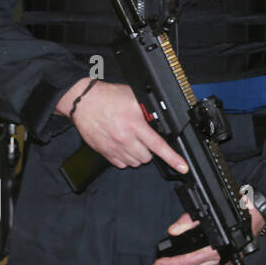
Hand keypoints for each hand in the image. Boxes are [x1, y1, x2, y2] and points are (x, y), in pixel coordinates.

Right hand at [58, 79, 188, 172]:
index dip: (172, 158)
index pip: (157, 145)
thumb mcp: (134, 98)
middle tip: (145, 138)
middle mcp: (124, 138)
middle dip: (150, 150)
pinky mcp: (103, 152)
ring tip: (134, 141)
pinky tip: (124, 146)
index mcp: (134, 124)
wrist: (83, 102)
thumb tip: (161, 119)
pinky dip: (126, 159)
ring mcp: (113, 147)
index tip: (182, 167)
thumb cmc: (109, 97)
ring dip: (138, 155)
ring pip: (135, 163)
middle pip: (147, 157)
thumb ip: (148, 111)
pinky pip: (121, 164)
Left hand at [151, 207, 264, 264]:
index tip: (158, 263)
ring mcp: (228, 262)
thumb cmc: (238, 210)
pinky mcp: (231, 261)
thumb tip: (173, 230)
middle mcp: (222, 258)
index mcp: (216, 248)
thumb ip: (189, 221)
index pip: (187, 262)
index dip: (170, 264)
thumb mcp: (211, 210)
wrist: (260, 212)